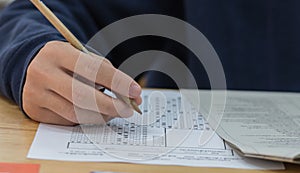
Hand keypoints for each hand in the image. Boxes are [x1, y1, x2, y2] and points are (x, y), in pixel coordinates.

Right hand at [22, 41, 141, 124]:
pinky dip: (86, 119)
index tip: (135, 92)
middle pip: (83, 96)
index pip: (92, 69)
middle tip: (128, 110)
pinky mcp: (35, 111)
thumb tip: (132, 96)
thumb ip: (107, 74)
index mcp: (57, 52)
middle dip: (111, 106)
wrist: (36, 67)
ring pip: (76, 113)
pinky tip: (94, 113)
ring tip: (113, 111)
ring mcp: (35, 94)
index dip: (117, 82)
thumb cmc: (68, 63)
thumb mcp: (84, 58)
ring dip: (101, 116)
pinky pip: (68, 121)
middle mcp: (42, 73)